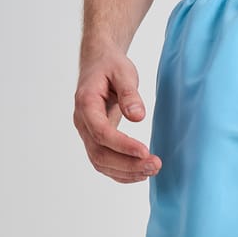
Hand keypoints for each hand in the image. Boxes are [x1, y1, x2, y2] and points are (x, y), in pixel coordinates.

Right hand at [73, 49, 161, 183]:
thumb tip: (137, 116)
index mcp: (86, 103)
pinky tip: (141, 173)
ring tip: (152, 169)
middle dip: (128, 164)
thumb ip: (129, 93)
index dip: (122, 145)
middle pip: (100, 154)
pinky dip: (122, 173)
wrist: (99, 64)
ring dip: (127, 172)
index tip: (145, 151)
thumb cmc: (110, 66)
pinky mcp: (95, 140)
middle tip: (155, 165)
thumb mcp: (123, 72)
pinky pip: (104, 163)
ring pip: (101, 163)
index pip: (101, 132)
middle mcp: (82, 122)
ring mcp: (87, 134)